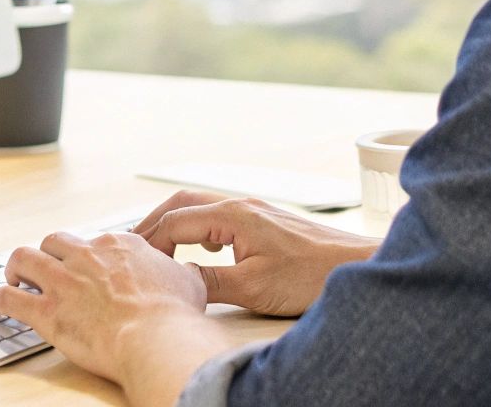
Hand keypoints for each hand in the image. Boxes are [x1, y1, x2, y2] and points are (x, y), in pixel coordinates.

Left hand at [0, 231, 239, 406]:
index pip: (94, 242)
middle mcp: (86, 256)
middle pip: (54, 241)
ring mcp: (63, 282)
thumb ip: (177, 271)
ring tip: (14, 277)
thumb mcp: (186, 280)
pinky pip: (10, 298)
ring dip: (16, 268)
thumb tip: (183, 272)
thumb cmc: (173, 313)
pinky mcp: (46, 312)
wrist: (155, 337)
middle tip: (46, 269)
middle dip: (48, 253)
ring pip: (24, 258)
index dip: (87, 256)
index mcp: (118, 245)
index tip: (86, 268)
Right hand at [131, 190, 382, 316]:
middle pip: (182, 204)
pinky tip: (201, 251)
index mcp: (232, 215)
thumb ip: (208, 282)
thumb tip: (174, 282)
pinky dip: (197, 230)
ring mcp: (254, 212)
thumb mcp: (252, 287)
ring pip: (200, 209)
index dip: (150, 244)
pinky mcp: (265, 223)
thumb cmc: (311, 274)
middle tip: (133, 248)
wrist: (357, 265)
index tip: (137, 265)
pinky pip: (218, 218)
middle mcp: (240, 206)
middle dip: (153, 224)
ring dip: (175, 224)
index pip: (174, 222)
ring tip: (158, 248)